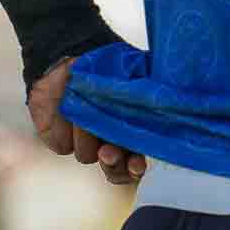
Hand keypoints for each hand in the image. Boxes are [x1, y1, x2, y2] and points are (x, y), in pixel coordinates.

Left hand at [27, 58, 144, 185]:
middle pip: (116, 171)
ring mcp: (86, 143)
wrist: (67, 58)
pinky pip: (63, 144)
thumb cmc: (107, 66)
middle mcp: (110, 142)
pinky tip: (69, 109)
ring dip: (86, 134)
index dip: (137, 167)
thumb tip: (169, 104)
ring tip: (85, 110)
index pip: (138, 163)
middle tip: (108, 151)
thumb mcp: (134, 75)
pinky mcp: (60, 141)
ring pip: (87, 155)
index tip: (138, 165)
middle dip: (114, 162)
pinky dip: (64, 126)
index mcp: (132, 132)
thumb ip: (150, 92)